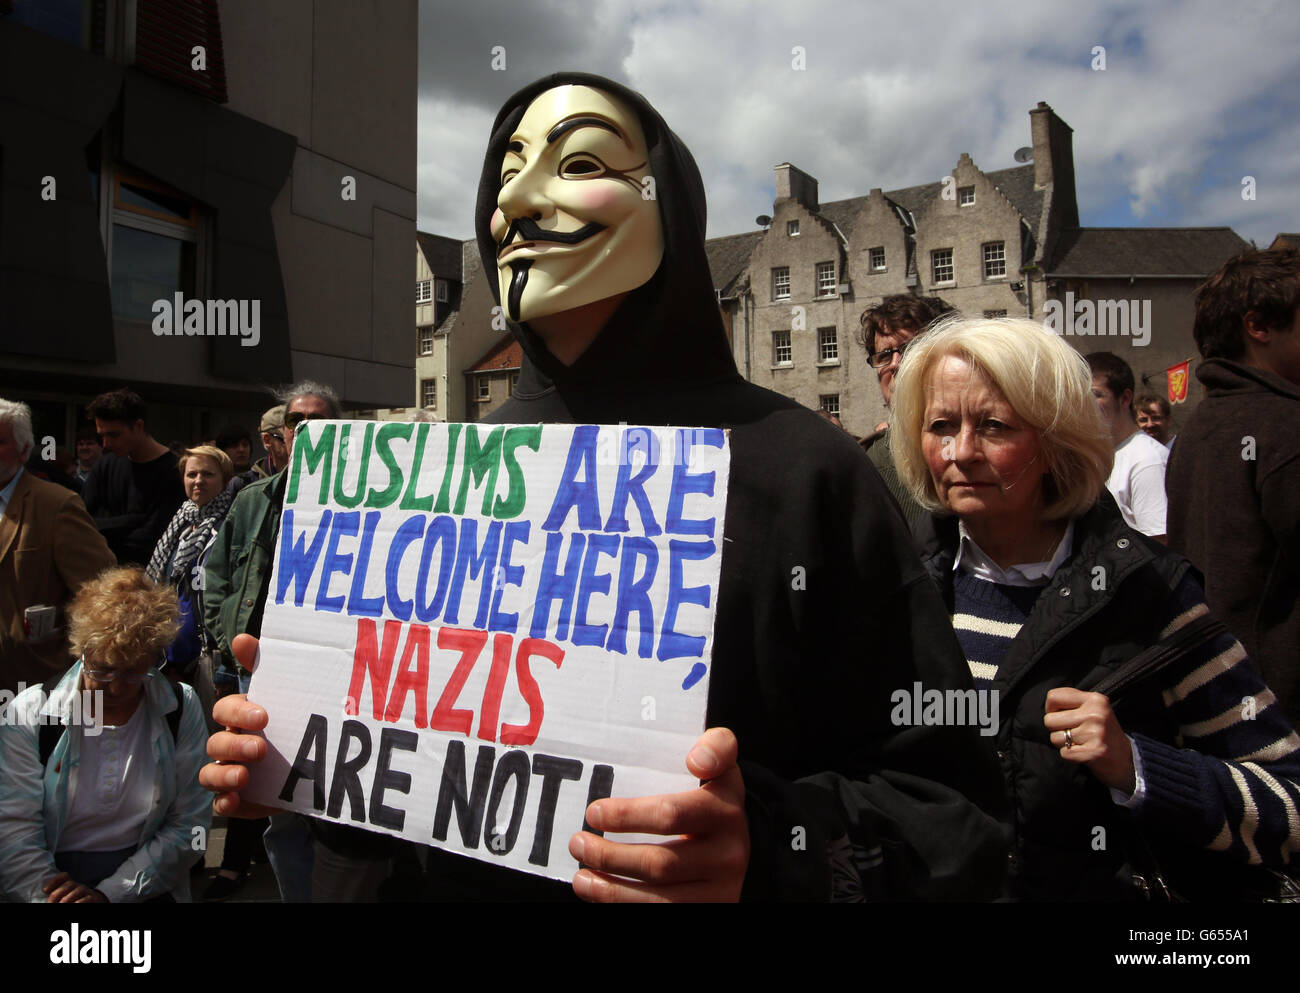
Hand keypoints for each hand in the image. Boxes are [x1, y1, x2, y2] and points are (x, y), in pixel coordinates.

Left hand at [43, 873, 107, 902]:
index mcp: (70, 885)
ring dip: (67, 899)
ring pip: (77, 890)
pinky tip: (75, 904)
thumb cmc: (77, 901)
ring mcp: (86, 892)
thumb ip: (58, 896)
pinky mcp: (94, 898)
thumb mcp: (67, 896)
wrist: (97, 902)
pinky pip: (87, 898)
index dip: (54, 881)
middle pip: (68, 884)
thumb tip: (46, 893)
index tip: (44, 890)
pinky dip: (80, 902)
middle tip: (50, 903)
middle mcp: (78, 886)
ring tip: (61, 905)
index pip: (64, 877)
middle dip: (57, 894)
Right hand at [198, 634, 277, 817]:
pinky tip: (235, 800)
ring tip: (244, 775)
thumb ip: (266, 667)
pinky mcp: (241, 799)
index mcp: (240, 718)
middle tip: (261, 748)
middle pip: (216, 743)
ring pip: (210, 774)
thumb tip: (241, 638)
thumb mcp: (287, 694)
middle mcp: (231, 744)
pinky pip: (221, 803)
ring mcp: (232, 773)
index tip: (264, 716)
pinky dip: (224, 802)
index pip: (224, 710)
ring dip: (223, 774)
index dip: (238, 713)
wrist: (320, 763)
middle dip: (235, 745)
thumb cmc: (294, 721)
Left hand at [567, 727, 748, 901]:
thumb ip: (717, 748)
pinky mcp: (711, 910)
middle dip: (610, 855)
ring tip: (581, 874)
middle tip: (577, 842)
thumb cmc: (715, 799)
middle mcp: (728, 855)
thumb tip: (697, 760)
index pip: (672, 814)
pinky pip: (663, 914)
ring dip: (612, 889)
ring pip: (660, 898)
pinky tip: (599, 893)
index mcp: (725, 811)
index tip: (594, 812)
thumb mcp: (723, 768)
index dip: (629, 815)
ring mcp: (721, 890)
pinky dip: (624, 905)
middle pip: (660, 863)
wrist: (743, 844)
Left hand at [1043, 687, 1135, 793]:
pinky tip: (1083, 752)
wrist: (1127, 760)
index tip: (1062, 716)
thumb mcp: (1094, 709)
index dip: (1052, 709)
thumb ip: (1074, 702)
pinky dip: (1070, 755)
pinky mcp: (1094, 751)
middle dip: (1057, 729)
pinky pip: (1064, 753)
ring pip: (1055, 738)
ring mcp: (1095, 733)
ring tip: (1080, 743)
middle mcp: (1096, 713)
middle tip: (1073, 733)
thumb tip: (1048, 704)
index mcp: (1095, 699)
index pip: (1053, 696)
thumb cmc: (1103, 732)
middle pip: (1049, 719)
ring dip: (1063, 744)